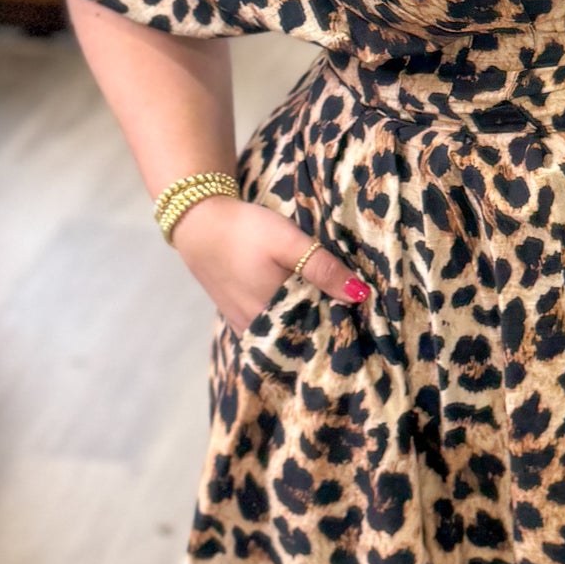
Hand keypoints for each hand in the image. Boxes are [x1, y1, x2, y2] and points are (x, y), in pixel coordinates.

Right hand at [170, 195, 365, 335]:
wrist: (198, 223)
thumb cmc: (245, 232)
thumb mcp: (289, 243)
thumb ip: (323, 269)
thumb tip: (361, 295)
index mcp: (274, 316)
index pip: (318, 336)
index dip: (343, 329)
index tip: (366, 321)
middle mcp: (258, 329)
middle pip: (301, 340)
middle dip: (327, 329)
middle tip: (356, 316)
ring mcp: (245, 326)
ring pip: (285, 336)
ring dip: (307, 326)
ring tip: (333, 311)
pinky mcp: (237, 317)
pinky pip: (269, 330)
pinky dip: (288, 323)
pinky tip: (303, 308)